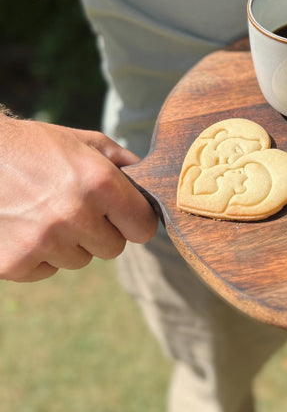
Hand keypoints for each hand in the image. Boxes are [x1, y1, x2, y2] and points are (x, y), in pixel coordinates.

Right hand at [0, 115, 157, 281]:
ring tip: (44, 211)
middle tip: (74, 207)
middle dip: (100, 231)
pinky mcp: (15, 262)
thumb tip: (146, 174)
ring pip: (78, 260)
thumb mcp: (80, 141)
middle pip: (113, 248)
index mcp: (100, 183)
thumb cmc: (32, 146)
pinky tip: (24, 225)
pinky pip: (46, 270)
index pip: (143, 227)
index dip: (135, 221)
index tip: (125, 217)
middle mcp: (76, 215)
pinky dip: (38, 254)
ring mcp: (44, 242)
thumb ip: (118, 159)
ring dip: (68, 243)